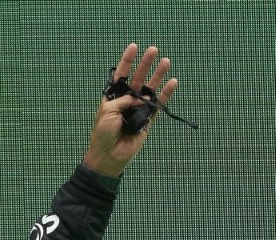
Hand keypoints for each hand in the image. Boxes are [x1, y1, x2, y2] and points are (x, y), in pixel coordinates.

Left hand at [83, 43, 178, 177]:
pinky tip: (172, 82)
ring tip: (165, 60)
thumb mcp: (107, 112)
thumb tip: (140, 96)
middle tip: (153, 49)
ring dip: (157, 75)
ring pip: (150, 89)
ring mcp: (138, 109)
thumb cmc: (103, 134)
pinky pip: (158, 104)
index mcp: (112, 98)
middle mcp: (126, 101)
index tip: (133, 46)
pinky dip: (166, 94)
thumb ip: (124, 100)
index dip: (126, 61)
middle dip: (144, 64)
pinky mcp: (148, 119)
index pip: (120, 76)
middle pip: (137, 78)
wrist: (109, 155)